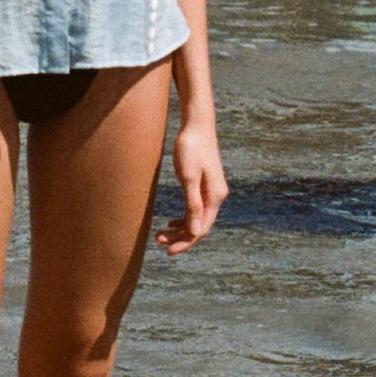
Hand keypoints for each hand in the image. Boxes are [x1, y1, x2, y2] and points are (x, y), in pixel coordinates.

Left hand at [156, 116, 227, 254]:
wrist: (197, 125)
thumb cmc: (191, 148)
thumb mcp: (189, 176)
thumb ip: (192, 204)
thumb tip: (195, 231)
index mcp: (214, 196)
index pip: (202, 229)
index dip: (186, 242)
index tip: (169, 251)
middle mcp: (216, 196)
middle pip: (200, 226)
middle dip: (181, 237)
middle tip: (159, 241)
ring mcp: (211, 191)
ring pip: (197, 218)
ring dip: (181, 229)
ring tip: (161, 234)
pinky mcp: (204, 185)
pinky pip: (195, 208)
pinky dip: (184, 217)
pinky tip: (171, 221)